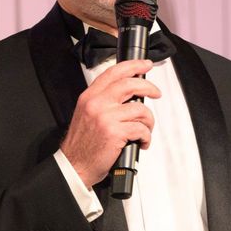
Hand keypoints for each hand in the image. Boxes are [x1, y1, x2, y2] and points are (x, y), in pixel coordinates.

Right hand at [61, 59, 159, 187]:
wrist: (74, 165)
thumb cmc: (83, 144)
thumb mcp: (87, 114)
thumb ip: (103, 101)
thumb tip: (129, 94)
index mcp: (90, 97)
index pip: (114, 72)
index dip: (133, 66)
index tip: (145, 65)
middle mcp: (97, 103)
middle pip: (130, 84)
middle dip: (149, 87)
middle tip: (156, 93)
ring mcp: (106, 117)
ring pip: (140, 109)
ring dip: (149, 121)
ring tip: (145, 130)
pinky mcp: (115, 132)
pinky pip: (141, 129)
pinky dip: (146, 137)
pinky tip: (142, 142)